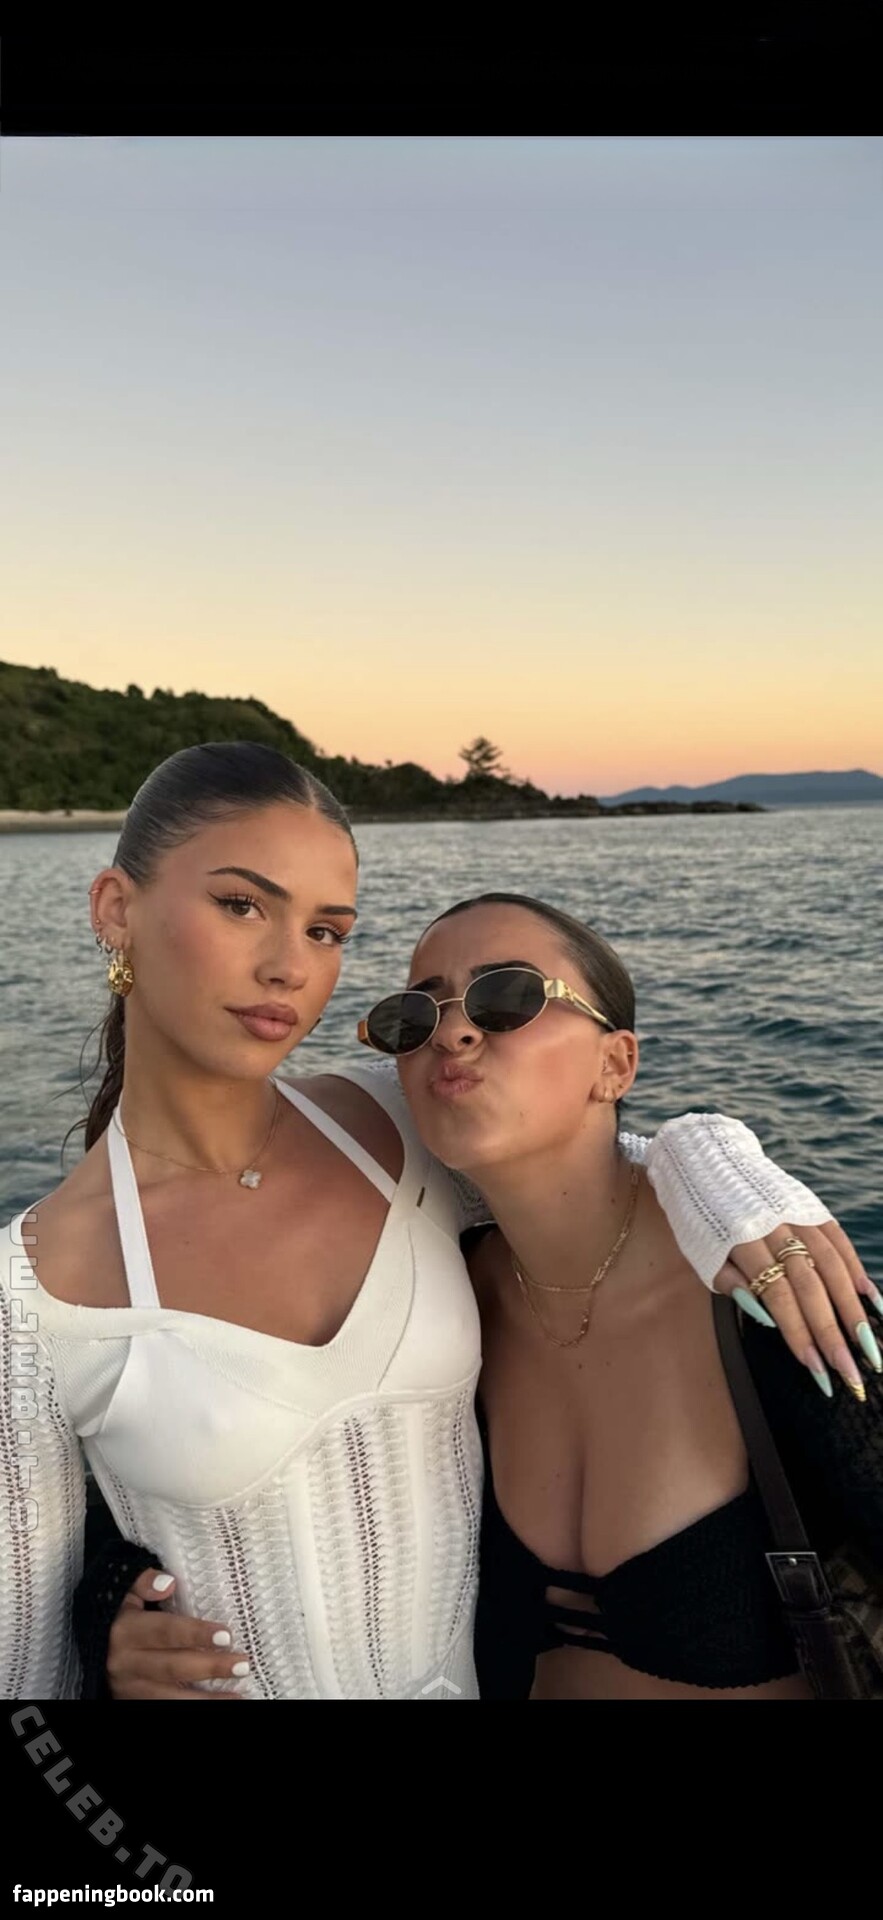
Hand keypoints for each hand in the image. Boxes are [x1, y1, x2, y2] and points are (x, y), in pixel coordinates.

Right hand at [107, 1568, 248, 1699]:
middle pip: (172, 1667)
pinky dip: (190, 1708)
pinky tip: (217, 1705)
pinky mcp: (132, 1702)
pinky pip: (163, 1708)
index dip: (195, 1634)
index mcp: (124, 1631)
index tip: (226, 1635)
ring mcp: (128, 1688)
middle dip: (210, 1667)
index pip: (165, 1632)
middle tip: (242, 1664)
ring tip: (238, 1697)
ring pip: (169, 1698)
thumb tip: (168, 1583)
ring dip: (206, 1700)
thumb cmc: (119, 1615)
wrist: (92, 1645)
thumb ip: (143, 1582)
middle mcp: (125, 1663)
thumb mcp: (124, 1592)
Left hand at [714, 1219, 882, 1397]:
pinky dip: (855, 1269)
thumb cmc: (702, 1221)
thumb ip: (731, 1284)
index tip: (817, 1368)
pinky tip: (870, 1297)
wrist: (708, 1164)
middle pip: (810, 1285)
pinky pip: (838, 1240)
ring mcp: (796, 1214)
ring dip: (853, 1307)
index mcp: (741, 1242)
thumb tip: (767, 1318)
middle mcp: (774, 1227)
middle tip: (851, 1371)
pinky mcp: (810, 1207)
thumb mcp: (701, 1254)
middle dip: (832, 1332)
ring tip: (868, 1344)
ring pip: (831, 1264)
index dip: (799, 1333)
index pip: (777, 1295)